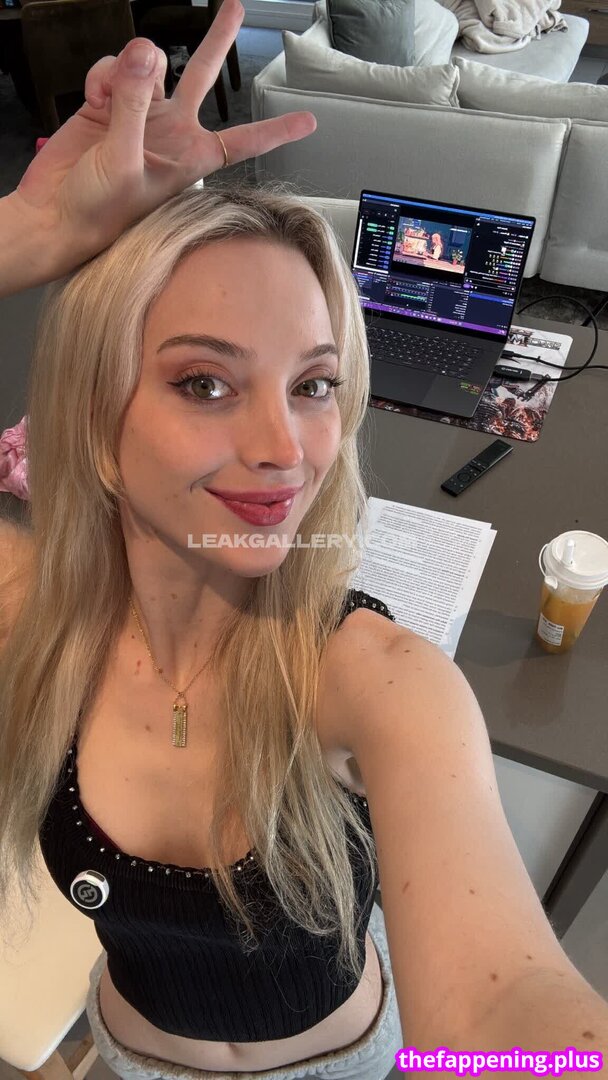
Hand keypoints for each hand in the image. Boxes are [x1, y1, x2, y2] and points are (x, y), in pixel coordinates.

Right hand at [10, 0, 315, 273]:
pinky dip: (103, 76)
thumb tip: (143, 53)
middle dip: (218, 40)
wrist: (55, 215)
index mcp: (190, 157)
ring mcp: (139, 114)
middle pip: (202, 76)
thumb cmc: (99, 211)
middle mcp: (171, 131)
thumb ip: (136, 102)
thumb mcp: (124, 160)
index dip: (276, 131)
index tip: (307, 122)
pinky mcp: (109, 104)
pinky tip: (96, 98)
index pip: (243, 140)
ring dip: (130, 68)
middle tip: (234, 8)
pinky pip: (113, 68)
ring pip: (148, 63)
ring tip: (110, 96)